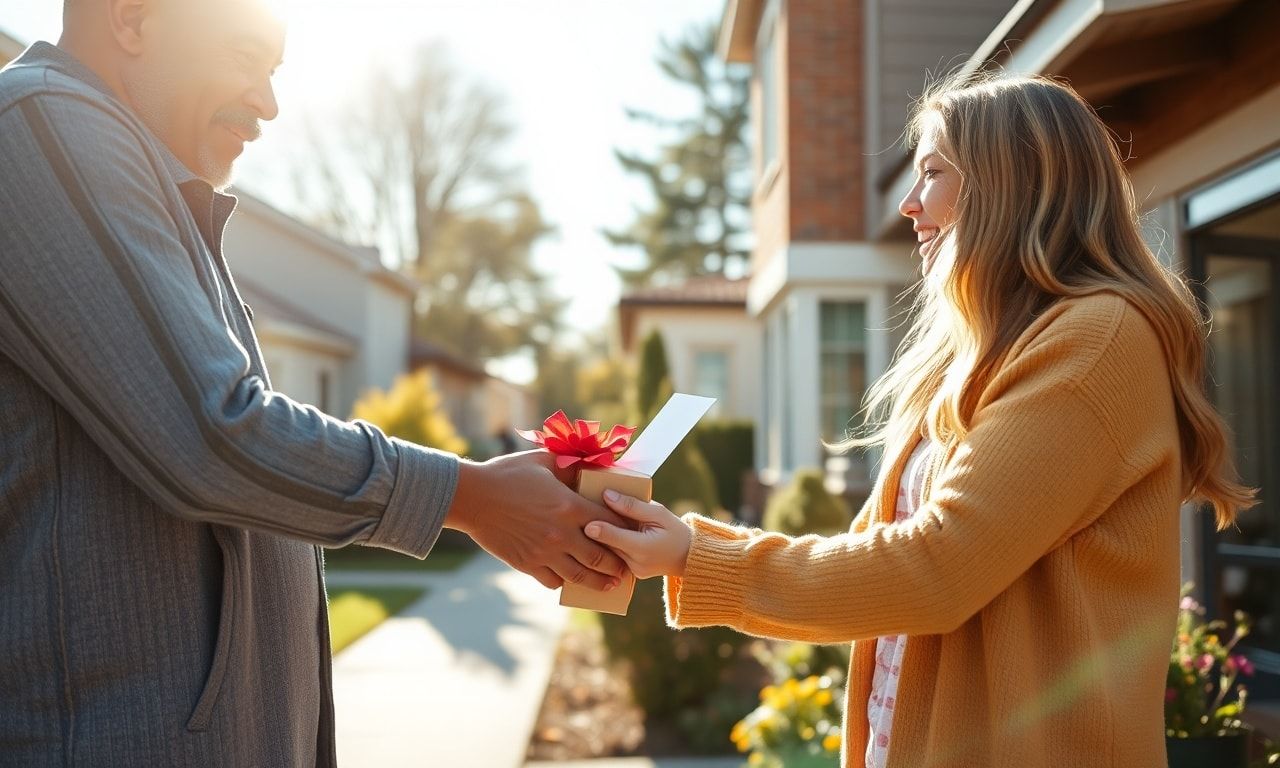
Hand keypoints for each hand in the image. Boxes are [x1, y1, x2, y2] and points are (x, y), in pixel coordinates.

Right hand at [444, 450, 631, 590]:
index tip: (632, 535)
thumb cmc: (507, 474)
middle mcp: (561, 533)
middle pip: (599, 556)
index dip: (624, 530)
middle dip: (616, 565)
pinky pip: (552, 580)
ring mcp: (544, 552)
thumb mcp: (542, 460)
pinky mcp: (526, 563)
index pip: (608, 523)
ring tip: (609, 584)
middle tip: (626, 570)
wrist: (472, 497)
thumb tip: (590, 464)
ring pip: (579, 575)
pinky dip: (564, 581)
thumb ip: (569, 464)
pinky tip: (569, 579)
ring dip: (598, 582)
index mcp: (569, 506)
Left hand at [584, 491, 691, 578]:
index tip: (585, 523)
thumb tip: (607, 495)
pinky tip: (594, 533)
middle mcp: (636, 564)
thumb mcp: (658, 513)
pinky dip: (606, 545)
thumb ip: (633, 506)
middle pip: (607, 546)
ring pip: (607, 553)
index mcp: (645, 549)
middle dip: (594, 531)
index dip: (600, 530)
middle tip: (575, 517)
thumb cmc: (674, 530)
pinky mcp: (628, 574)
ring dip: (597, 538)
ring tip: (581, 522)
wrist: (687, 557)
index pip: (617, 538)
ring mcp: (632, 572)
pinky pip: (612, 558)